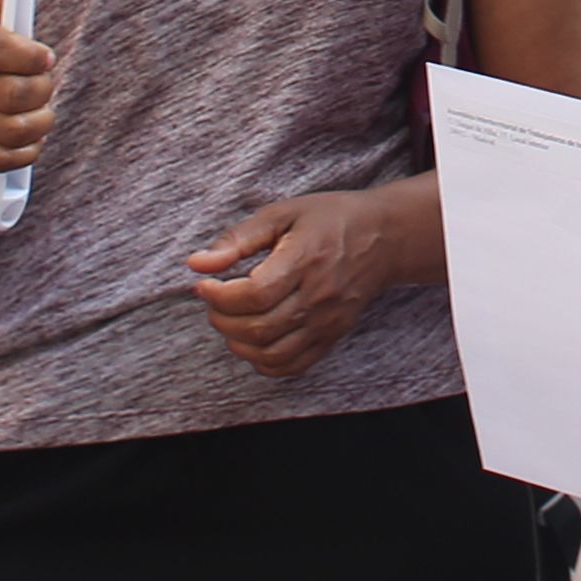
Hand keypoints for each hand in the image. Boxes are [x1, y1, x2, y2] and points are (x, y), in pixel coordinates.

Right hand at [0, 10, 52, 169]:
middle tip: (43, 90)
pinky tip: (26, 141)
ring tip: (40, 116)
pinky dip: (28, 151)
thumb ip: (5, 12)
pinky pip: (7, 156)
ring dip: (41, 123)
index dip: (34, 57)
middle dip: (43, 92)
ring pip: (17, 128)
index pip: (2, 47)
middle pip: (17, 93)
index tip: (46, 59)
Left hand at [189, 191, 410, 375]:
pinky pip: (292, 366)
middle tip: (214, 301)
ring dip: (238, 344)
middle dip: (222, 319)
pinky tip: (254, 340)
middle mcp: (320, 295)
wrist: (384, 238)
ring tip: (231, 320)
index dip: (219, 296)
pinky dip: (264, 362)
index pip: (255, 294)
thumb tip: (196, 264)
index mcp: (306, 259)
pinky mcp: (332, 336)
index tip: (205, 285)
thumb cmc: (329, 220)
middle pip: (259, 328)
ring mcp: (328, 321)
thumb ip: (238, 239)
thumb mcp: (282, 214)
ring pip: (272, 354)